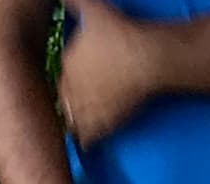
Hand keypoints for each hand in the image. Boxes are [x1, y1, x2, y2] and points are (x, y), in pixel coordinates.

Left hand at [60, 0, 160, 148]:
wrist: (144, 58)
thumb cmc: (121, 32)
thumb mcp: (94, 10)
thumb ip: (75, 2)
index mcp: (67, 63)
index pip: (65, 75)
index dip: (72, 79)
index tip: (80, 80)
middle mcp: (71, 87)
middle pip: (66, 99)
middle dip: (72, 101)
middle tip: (81, 103)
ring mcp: (84, 108)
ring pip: (73, 120)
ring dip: (76, 122)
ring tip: (80, 125)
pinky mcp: (99, 124)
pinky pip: (86, 137)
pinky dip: (85, 140)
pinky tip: (86, 143)